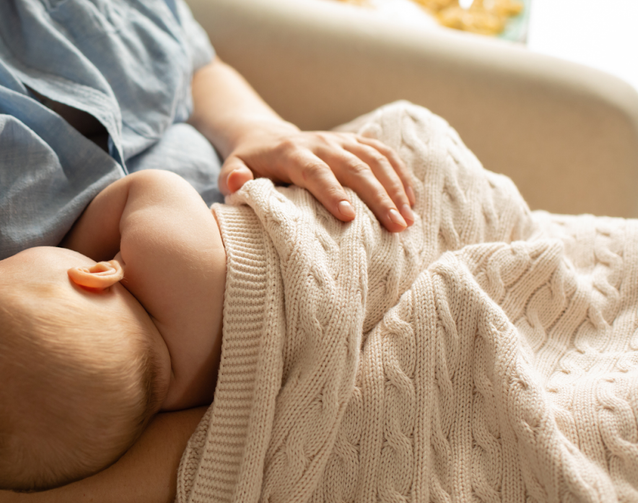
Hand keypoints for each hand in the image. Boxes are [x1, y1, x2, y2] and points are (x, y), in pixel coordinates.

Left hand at [219, 120, 417, 232]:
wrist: (264, 136)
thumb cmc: (247, 162)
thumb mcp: (231, 168)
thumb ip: (232, 177)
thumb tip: (236, 182)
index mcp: (292, 152)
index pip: (316, 172)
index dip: (332, 192)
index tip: (350, 217)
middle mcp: (320, 142)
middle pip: (354, 167)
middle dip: (378, 197)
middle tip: (396, 227)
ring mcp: (340, 140)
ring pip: (375, 159)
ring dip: (395, 188)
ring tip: (409, 220)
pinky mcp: (354, 142)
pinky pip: (384, 154)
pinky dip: (400, 175)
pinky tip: (412, 201)